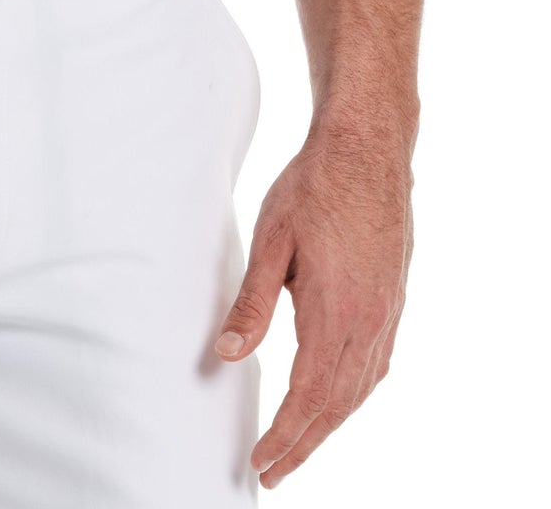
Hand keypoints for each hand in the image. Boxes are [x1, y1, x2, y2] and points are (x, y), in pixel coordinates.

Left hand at [214, 123, 414, 487]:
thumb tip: (227, 356)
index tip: (262, 462)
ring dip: (329, 424)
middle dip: (304, 444)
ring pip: (360, 389)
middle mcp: (369, 320)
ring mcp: (387, 312)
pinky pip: (376, 365)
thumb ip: (251, 302)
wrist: (367, 148)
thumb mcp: (271, 239)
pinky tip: (338, 400)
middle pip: (337, 405)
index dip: (286, 435)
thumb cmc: (313, 186)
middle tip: (274, 472)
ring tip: (299, 446)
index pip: (310, 396)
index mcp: (336, 310)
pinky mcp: (393, 299)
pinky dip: (354, 394)